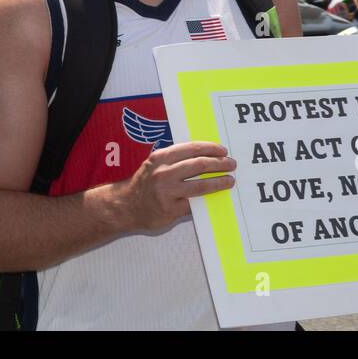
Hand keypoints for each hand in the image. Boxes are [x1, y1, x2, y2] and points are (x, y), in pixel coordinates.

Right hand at [116, 141, 235, 232]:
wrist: (126, 206)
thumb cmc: (145, 182)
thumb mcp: (155, 164)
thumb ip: (175, 159)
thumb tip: (206, 155)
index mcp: (161, 157)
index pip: (191, 148)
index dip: (210, 148)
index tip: (223, 150)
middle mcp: (163, 173)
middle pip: (199, 165)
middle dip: (219, 164)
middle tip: (231, 164)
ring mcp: (167, 192)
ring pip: (201, 185)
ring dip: (219, 182)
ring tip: (229, 180)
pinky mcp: (171, 210)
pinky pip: (195, 203)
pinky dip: (208, 199)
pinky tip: (217, 198)